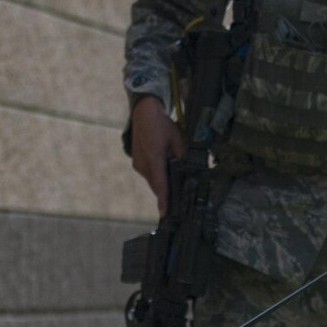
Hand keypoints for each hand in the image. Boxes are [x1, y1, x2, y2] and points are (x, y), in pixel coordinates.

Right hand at [129, 96, 184, 216]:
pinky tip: (166, 170)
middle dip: (167, 192)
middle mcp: (143, 164)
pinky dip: (158, 175)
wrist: (144, 113)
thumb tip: (189, 171)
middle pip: (157, 185)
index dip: (163, 200)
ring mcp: (138, 164)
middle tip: (178, 201)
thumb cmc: (162, 125)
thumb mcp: (178, 139)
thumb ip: (183, 157)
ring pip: (153, 180)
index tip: (164, 214)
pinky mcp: (137, 162)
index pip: (160, 184)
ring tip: (174, 180)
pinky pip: (149, 174)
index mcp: (154, 158)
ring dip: (163, 182)